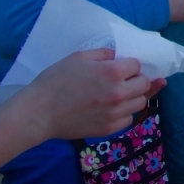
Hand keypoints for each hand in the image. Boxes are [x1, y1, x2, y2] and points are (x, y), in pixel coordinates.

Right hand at [20, 49, 166, 139]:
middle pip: (144, 84)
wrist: (39, 112)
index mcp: (113, 72)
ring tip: (119, 94)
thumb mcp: (79, 57)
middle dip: (137, 79)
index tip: (120, 67)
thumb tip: (120, 56)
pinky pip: (128, 119)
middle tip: (124, 80)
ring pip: (140, 103)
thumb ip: (104, 54)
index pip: (137, 65)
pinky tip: (111, 109)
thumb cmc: (56, 81)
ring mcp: (116, 113)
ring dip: (133, 96)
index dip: (129, 64)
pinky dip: (124, 113)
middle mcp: (120, 93)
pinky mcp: (109, 128)